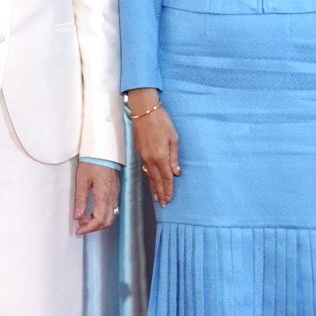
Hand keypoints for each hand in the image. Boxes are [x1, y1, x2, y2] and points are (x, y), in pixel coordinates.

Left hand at [73, 162, 120, 234]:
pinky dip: (102, 215)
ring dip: (98, 222)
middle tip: (80, 227)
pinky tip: (92, 212)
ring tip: (84, 220)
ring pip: (111, 216)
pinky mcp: (115, 191)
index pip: (99, 219)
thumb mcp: (81, 180)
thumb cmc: (91, 162)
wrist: (103, 150)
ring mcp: (116, 194)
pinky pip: (112, 209)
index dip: (89, 228)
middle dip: (93, 228)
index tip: (79, 230)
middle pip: (107, 221)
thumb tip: (77, 216)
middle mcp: (112, 196)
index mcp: (104, 194)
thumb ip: (80, 199)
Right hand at [128, 89, 178, 205]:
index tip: (169, 199)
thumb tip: (176, 173)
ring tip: (156, 198)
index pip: (166, 177)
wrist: (144, 111)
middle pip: (156, 180)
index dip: (168, 189)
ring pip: (149, 176)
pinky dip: (149, 178)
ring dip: (154, 187)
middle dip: (160, 193)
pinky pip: (145, 169)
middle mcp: (150, 159)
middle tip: (162, 204)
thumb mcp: (174, 138)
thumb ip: (174, 157)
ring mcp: (143, 156)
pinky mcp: (140, 151)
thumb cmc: (162, 122)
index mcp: (160, 156)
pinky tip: (151, 181)